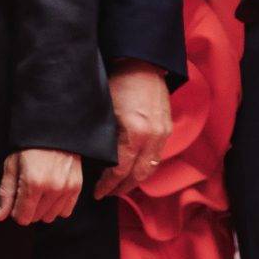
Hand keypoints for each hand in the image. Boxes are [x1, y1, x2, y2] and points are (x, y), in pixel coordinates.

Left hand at [0, 147, 81, 224]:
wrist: (52, 131)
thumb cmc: (28, 146)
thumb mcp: (11, 165)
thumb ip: (6, 193)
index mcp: (33, 183)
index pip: (23, 217)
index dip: (15, 212)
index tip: (15, 201)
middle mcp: (52, 189)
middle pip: (36, 218)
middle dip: (28, 209)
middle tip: (25, 191)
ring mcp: (67, 189)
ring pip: (51, 217)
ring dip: (42, 209)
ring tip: (38, 190)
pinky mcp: (77, 188)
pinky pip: (65, 211)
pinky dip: (56, 207)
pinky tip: (50, 194)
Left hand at [95, 62, 171, 199]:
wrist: (141, 63)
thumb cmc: (116, 82)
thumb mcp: (103, 110)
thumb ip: (102, 136)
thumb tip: (91, 157)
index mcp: (134, 133)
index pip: (120, 170)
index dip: (108, 185)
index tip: (97, 193)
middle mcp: (152, 138)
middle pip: (137, 175)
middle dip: (121, 188)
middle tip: (107, 194)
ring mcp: (162, 134)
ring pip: (150, 168)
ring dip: (135, 181)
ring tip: (120, 187)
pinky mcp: (167, 129)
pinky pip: (157, 157)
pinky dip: (145, 168)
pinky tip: (134, 171)